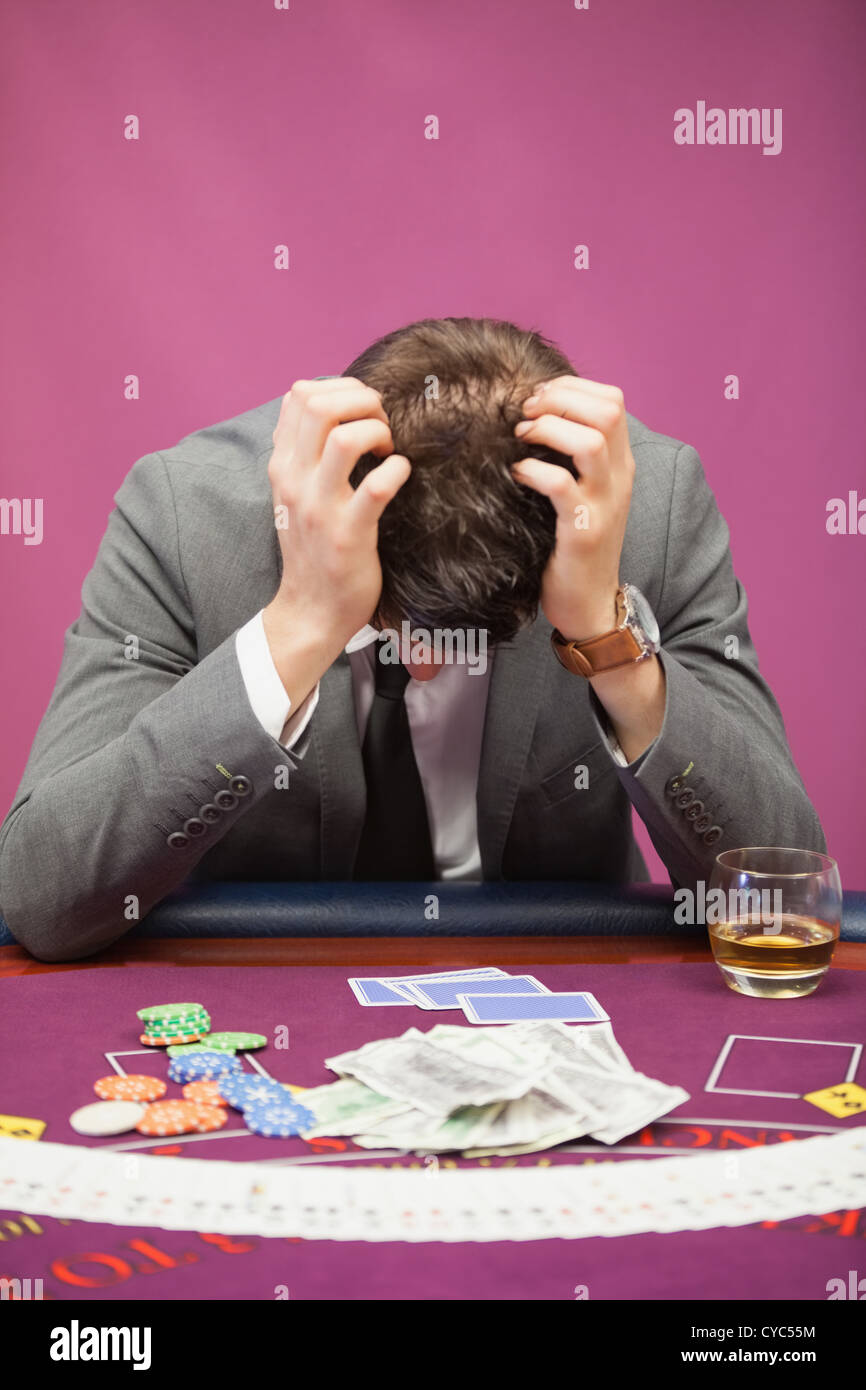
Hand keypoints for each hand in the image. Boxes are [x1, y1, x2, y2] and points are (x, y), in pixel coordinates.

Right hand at [262, 377, 410, 704]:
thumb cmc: (314, 546)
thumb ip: (303, 451)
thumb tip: (318, 401)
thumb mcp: (294, 492)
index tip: (363, 411)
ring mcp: (319, 508)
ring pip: (344, 439)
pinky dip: (397, 471)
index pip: (298, 396)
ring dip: (377, 431)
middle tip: (382, 424)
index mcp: (282, 466)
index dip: (340, 389)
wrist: (311, 610)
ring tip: (388, 449)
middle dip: (361, 401)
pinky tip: (401, 476)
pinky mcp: (348, 535)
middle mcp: (295, 481)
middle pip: (318, 405)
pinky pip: (377, 487)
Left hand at [511, 376, 634, 639]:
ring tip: (522, 437)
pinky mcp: (584, 531)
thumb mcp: (583, 491)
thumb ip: (573, 456)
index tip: (537, 398)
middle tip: (526, 413)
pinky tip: (517, 474)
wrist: (590, 603)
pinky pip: (561, 485)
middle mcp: (619, 478)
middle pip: (607, 411)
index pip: (612, 400)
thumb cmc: (574, 544)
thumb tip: (534, 415)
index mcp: (620, 463)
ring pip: (590, 442)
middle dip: (560, 399)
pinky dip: (534, 471)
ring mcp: (604, 504)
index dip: (571, 388)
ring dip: (549, 429)